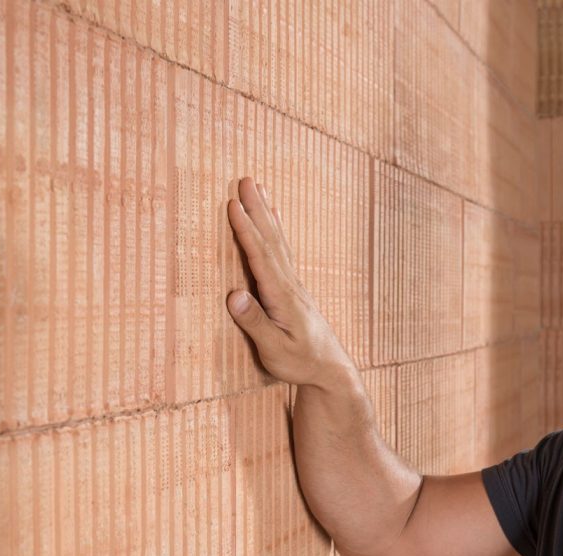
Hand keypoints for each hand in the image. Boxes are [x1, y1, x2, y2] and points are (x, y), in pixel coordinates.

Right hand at [225, 176, 355, 388]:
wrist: (330, 369)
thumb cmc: (300, 363)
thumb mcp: (274, 350)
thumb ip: (254, 322)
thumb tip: (233, 294)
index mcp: (282, 296)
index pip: (260, 256)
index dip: (246, 230)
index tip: (232, 204)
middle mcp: (290, 284)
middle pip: (271, 239)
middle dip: (256, 208)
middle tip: (245, 179)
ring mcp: (294, 284)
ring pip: (278, 240)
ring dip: (265, 212)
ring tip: (257, 187)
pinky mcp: (294, 288)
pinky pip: (282, 250)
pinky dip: (275, 229)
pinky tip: (273, 218)